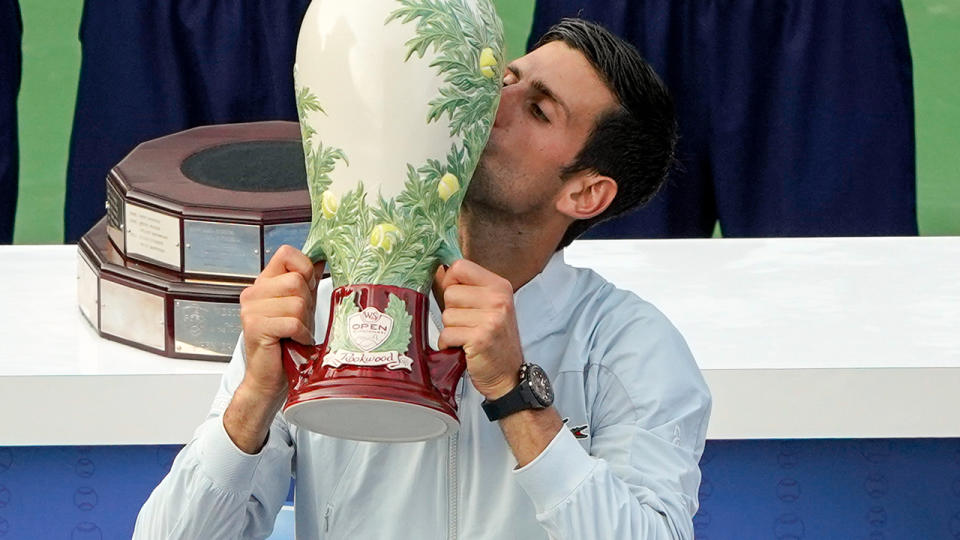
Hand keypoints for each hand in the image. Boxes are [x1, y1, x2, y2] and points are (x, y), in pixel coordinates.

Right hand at [237, 245, 322, 404]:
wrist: (268, 377)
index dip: (304, 268)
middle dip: (307, 303)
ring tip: (296, 333)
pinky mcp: (256, 327)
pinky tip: (296, 341)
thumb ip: (307, 282)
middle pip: (296, 280)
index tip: (308, 288)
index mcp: (264, 283)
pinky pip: (292, 322)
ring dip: (304, 322)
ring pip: (297, 302)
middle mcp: (254, 293)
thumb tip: (321, 258)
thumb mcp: (301, 306)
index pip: (286, 253)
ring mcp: (251, 310)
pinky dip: (301, 334)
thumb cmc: (286, 343)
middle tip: (300, 321)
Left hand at [436, 259, 522, 399]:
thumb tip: (436, 270)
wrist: (509, 374)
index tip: (458, 298)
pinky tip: (464, 348)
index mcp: (499, 286)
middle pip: (450, 292)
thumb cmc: (494, 339)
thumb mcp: (487, 306)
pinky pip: (447, 334)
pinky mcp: (480, 338)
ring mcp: (491, 319)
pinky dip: (449, 344)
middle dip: (452, 311)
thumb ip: (464, 287)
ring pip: (446, 314)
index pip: (460, 266)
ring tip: (468, 336)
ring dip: (451, 329)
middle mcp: (498, 299)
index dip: (450, 281)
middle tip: (469, 324)